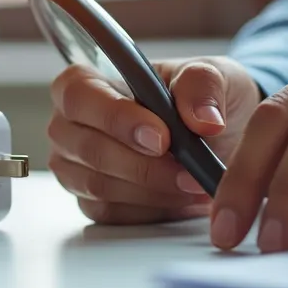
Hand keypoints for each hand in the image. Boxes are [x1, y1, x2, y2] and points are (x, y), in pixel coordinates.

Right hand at [46, 57, 261, 223]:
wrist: (217, 138)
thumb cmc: (197, 98)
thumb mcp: (212, 75)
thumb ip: (202, 85)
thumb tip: (203, 119)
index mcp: (86, 82)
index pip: (79, 95)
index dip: (116, 117)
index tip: (162, 137)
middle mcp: (70, 125)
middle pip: (89, 148)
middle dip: (144, 164)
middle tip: (189, 170)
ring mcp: (75, 167)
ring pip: (100, 185)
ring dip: (153, 189)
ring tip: (194, 183)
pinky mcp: (92, 202)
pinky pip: (112, 212)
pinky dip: (151, 208)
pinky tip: (180, 197)